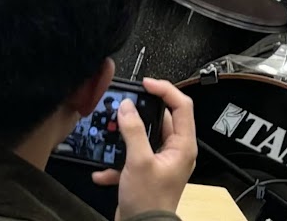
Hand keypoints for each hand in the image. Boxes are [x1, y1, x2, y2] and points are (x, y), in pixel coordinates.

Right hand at [92, 78, 196, 218]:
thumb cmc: (149, 202)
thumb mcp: (139, 162)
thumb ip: (134, 131)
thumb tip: (127, 106)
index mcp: (183, 145)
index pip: (182, 105)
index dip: (165, 89)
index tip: (146, 83)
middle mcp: (175, 152)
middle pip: (161, 119)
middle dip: (140, 114)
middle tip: (124, 105)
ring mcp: (161, 163)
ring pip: (143, 138)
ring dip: (125, 138)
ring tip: (111, 134)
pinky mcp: (146, 174)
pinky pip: (132, 158)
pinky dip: (118, 162)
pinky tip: (103, 170)